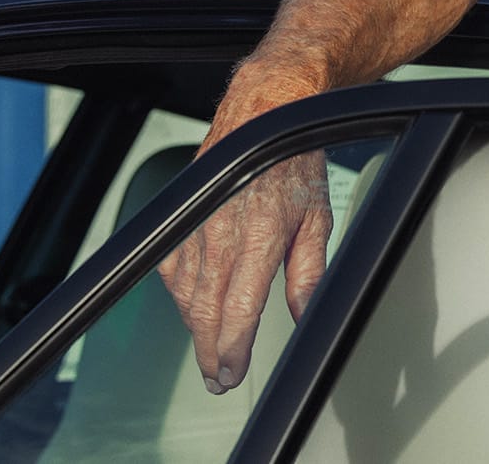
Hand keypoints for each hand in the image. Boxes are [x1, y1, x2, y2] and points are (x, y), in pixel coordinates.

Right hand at [157, 66, 333, 393]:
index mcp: (257, 237)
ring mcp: (195, 225)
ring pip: (185, 295)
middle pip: (204, 312)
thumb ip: (308, 272)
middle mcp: (220, 234)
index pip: (237, 311)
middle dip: (209, 352)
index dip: (231, 350)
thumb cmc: (293, 162)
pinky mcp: (180, 218)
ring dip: (196, 325)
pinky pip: (171, 270)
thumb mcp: (317, 217)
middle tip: (217, 378)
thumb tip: (305, 314)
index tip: (230, 374)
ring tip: (211, 348)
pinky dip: (180, 293)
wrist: (261, 111)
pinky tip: (194, 306)